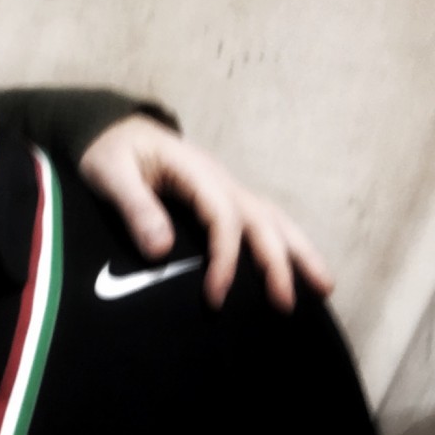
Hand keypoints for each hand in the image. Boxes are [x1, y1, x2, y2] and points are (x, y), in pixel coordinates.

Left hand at [79, 116, 334, 310]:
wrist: (113, 129)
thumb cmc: (109, 151)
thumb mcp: (109, 173)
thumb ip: (134, 207)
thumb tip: (161, 251)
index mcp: (195, 171)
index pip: (223, 216)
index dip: (225, 257)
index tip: (215, 295)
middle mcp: (219, 179)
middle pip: (261, 218)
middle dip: (278, 261)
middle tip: (286, 305)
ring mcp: (225, 187)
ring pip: (272, 218)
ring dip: (299, 251)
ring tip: (324, 288)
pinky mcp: (221, 198)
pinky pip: (261, 221)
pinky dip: (283, 244)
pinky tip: (295, 270)